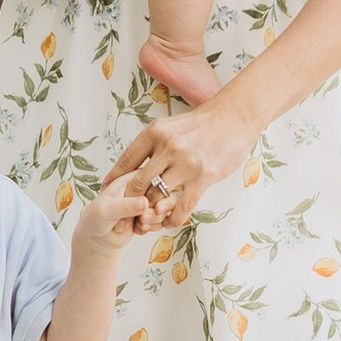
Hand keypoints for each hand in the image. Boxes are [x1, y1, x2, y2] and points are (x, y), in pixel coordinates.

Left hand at [72, 176, 159, 253]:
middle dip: (157, 208)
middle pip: (165, 190)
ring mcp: (149, 200)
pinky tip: (141, 229)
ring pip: (167, 205)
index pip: (153, 176)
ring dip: (156, 218)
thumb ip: (125, 205)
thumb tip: (145, 202)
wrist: (97, 237)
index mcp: (132, 176)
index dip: (152, 193)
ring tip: (140, 224)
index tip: (143, 207)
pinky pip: (165, 218)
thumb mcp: (106, 210)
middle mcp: (143, 185)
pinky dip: (155, 226)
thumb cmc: (96, 218)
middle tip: (143, 218)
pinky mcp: (152, 214)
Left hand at [99, 97, 258, 232]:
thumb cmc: (202, 124)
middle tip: (124, 214)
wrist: (234, 118)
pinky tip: (170, 222)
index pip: (127, 160)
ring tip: (147, 222)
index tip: (106, 191)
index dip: (114, 179)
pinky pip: (182, 207)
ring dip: (151, 213)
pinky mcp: (203, 178)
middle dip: (129, 202)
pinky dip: (172, 219)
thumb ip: (154, 145)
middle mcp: (167, 148)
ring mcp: (185, 164)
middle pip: (138, 183)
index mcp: (155, 132)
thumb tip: (136, 163)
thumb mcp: (171, 126)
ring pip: (158, 197)